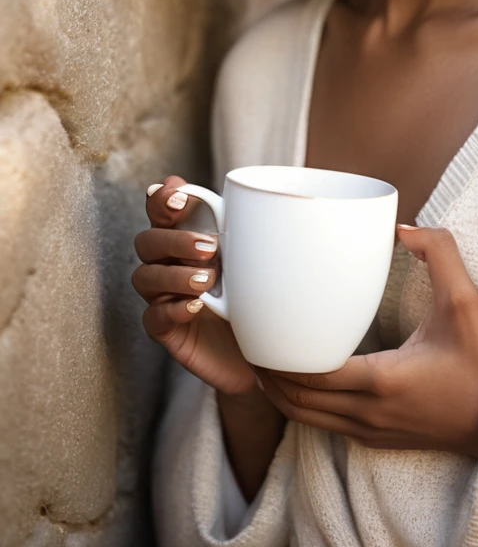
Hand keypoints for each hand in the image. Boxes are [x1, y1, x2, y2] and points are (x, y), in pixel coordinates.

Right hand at [132, 175, 258, 398]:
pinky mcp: (168, 331)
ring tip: (208, 281)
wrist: (264, 349)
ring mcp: (165, 298)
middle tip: (211, 248)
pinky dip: (172, 309)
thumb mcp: (257, 259)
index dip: (162, 200)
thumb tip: (260, 199)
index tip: (181, 196)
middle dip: (174, 240)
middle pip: (147, 242)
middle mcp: (170, 265)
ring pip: (145, 277)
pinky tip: (194, 306)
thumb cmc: (258, 296)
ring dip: (175, 275)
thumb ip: (250, 230)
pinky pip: (153, 318)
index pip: (161, 212)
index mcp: (187, 239)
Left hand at [257, 224, 477, 458]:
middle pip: (297, 400)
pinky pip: (325, 426)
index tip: (258, 332)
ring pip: (307, 419)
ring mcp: (372, 431)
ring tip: (263, 362)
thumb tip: (405, 227)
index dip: (277, 357)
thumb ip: (440, 254)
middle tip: (249, 342)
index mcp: (381, 380)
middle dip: (267, 374)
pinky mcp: (379, 439)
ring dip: (281, 394)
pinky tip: (301, 382)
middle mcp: (369, 412)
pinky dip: (304, 406)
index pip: (310, 374)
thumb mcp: (465, 301)